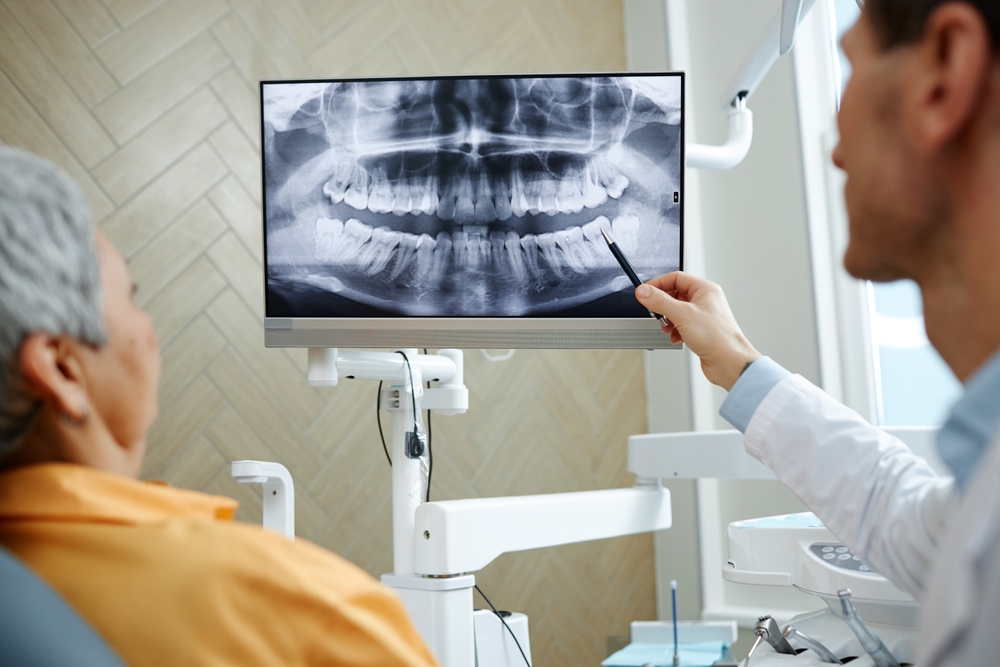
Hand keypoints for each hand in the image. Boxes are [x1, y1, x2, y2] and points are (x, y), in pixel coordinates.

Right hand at [636, 272, 760, 390]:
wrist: (729, 362)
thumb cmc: (717, 337)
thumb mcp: (682, 315)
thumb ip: (660, 301)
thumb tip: (644, 291)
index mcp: (705, 290)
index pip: (676, 278)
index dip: (658, 284)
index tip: (645, 292)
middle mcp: (705, 300)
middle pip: (675, 294)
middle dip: (662, 305)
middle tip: (654, 312)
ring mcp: (703, 315)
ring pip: (677, 310)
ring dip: (667, 319)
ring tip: (666, 327)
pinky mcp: (701, 330)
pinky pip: (682, 324)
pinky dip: (675, 330)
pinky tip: (675, 337)